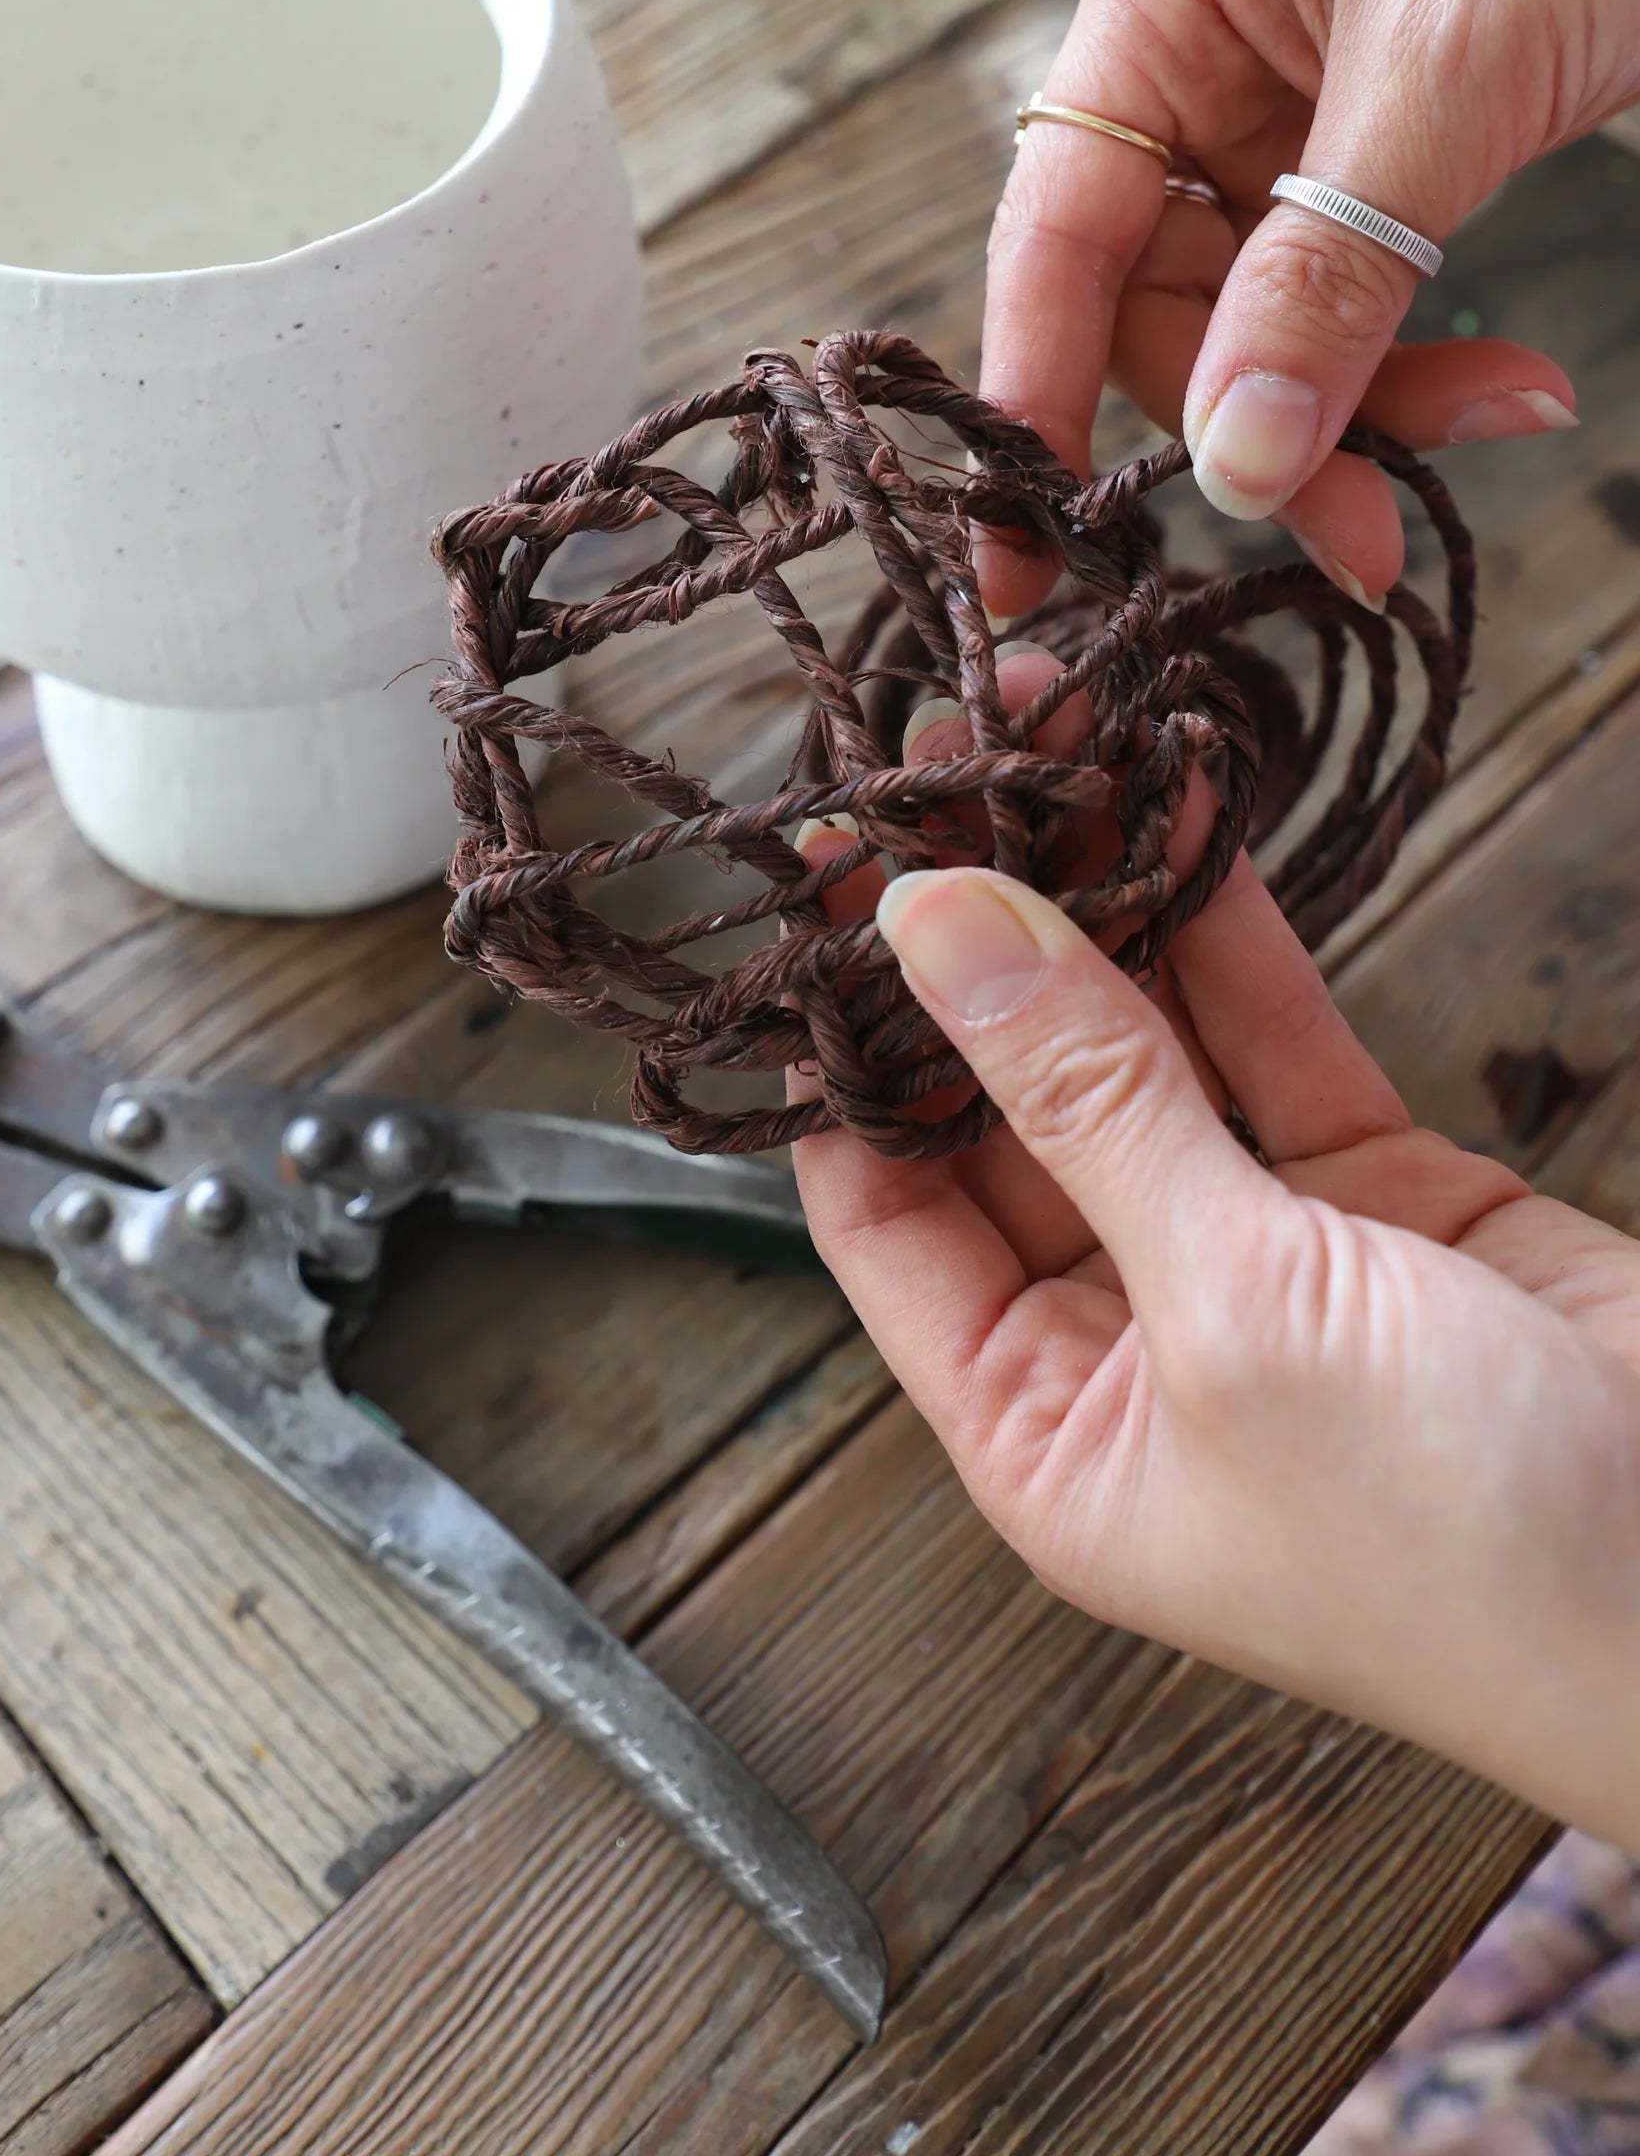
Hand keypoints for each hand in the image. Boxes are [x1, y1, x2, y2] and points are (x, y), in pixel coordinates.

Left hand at [795, 855, 1639, 1853]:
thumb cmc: (1467, 1545)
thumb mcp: (1238, 1315)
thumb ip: (1088, 1102)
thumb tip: (934, 926)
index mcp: (1046, 1432)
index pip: (882, 1209)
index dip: (846, 1045)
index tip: (818, 882)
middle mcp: (1131, 1344)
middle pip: (1006, 1107)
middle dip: (975, 944)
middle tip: (932, 768)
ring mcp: (1258, 1261)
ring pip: (1143, 1051)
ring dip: (1098, 905)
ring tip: (1041, 741)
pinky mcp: (1382, 1195)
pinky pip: (1271, 1040)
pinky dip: (1228, 930)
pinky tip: (1170, 806)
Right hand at [979, 0, 1639, 618]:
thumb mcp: (1450, 72)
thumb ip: (1330, 276)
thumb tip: (1234, 466)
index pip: (1057, 233)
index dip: (1035, 400)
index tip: (1026, 566)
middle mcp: (1191, 47)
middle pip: (1160, 300)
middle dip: (1261, 418)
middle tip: (1365, 537)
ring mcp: (1281, 94)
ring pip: (1259, 314)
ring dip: (1361, 401)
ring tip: (1497, 420)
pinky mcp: (1374, 133)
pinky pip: (1348, 288)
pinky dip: (1414, 353)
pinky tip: (1507, 381)